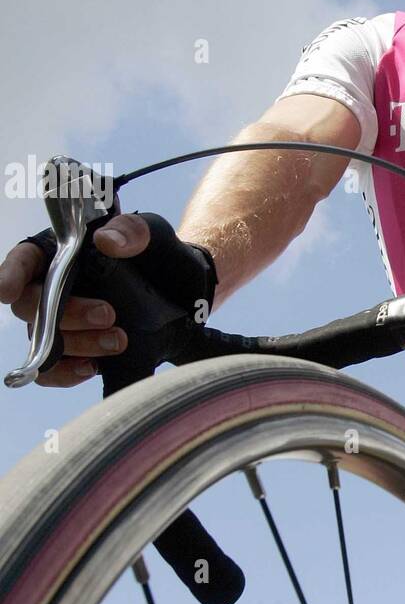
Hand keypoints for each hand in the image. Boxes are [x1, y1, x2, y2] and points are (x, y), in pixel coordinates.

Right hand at [0, 214, 151, 387]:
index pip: (24, 259)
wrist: (187, 297)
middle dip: (66, 314)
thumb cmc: (164, 258)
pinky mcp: (78, 349)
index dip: (9, 274)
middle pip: (31, 304)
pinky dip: (65, 373)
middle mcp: (55, 286)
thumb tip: (107, 241)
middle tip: (109, 314)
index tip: (6, 292)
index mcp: (63, 252)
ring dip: (77, 344)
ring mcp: (64, 321)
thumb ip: (135, 231)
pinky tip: (92, 368)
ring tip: (119, 340)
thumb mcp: (157, 236)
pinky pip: (52, 369)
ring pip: (43, 339)